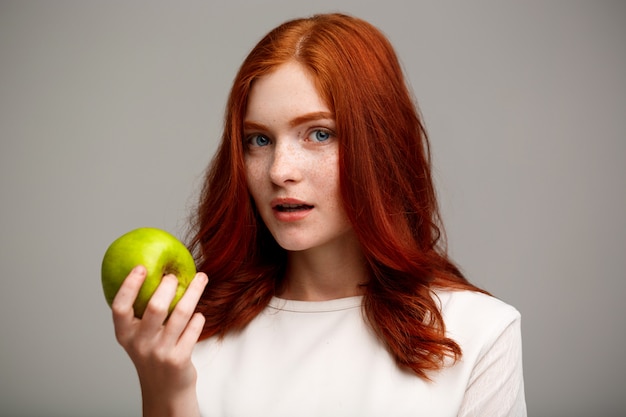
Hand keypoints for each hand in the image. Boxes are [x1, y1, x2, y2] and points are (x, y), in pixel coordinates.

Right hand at [111, 265, 207, 415]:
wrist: (165, 391)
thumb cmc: (153, 354)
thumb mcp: (139, 336)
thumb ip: (142, 312)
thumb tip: (159, 272)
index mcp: (125, 335)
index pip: (120, 308)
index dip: (129, 286)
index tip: (141, 267)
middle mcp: (140, 344)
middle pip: (155, 307)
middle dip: (168, 285)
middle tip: (175, 274)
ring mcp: (160, 352)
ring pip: (180, 314)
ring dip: (193, 292)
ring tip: (201, 278)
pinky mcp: (179, 359)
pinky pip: (193, 329)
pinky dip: (198, 318)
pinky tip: (199, 315)